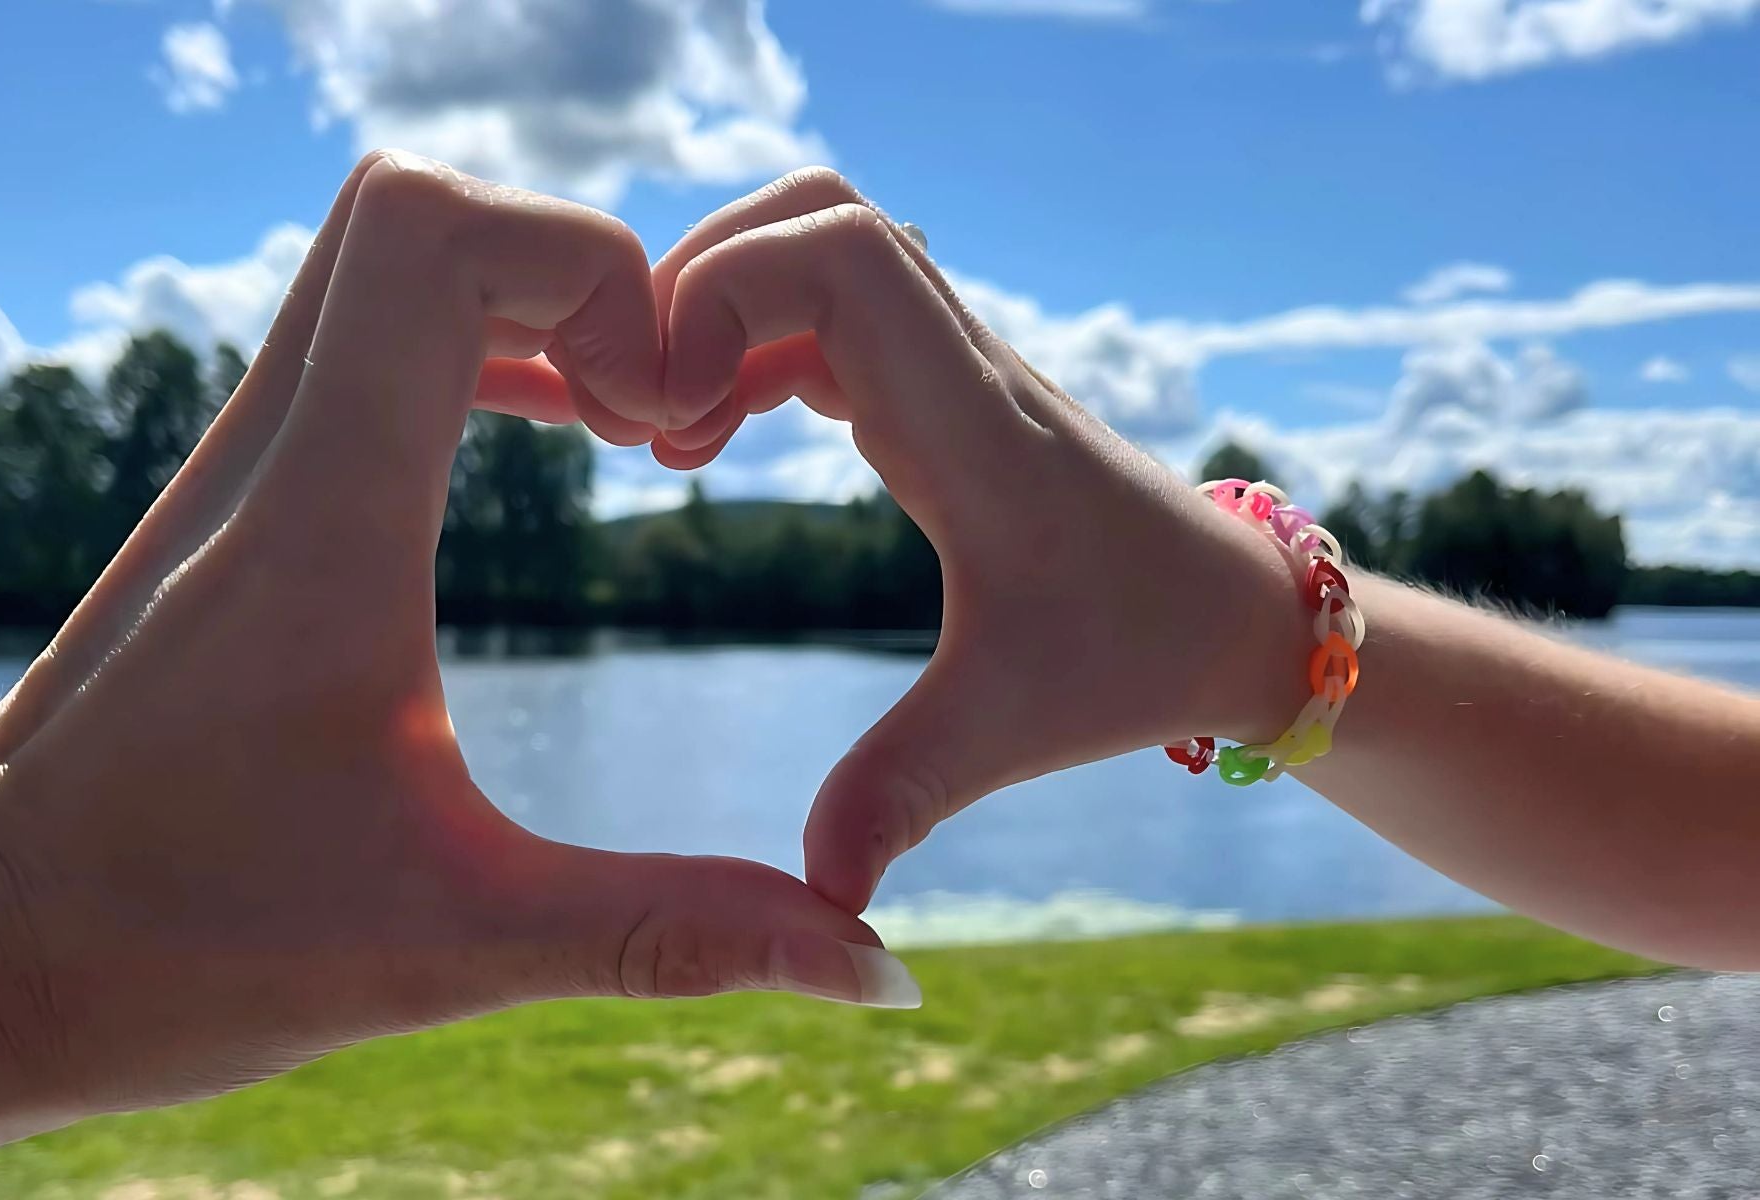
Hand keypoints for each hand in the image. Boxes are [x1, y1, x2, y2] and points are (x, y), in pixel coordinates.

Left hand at [0, 153, 912, 1179]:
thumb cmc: (171, 953)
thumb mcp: (452, 948)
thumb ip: (673, 934)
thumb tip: (870, 968)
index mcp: (315, 534)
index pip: (426, 240)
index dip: (580, 262)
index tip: (658, 409)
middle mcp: (258, 465)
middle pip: (402, 210)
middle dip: (567, 263)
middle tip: (653, 406)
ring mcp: (231, 473)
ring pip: (369, 264)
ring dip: (519, 299)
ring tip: (622, 422)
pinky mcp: (229, 506)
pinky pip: (352, 342)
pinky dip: (468, 347)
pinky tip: (540, 444)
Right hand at [640, 169, 1314, 913]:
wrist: (1231, 612)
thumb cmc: (1133, 654)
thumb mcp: (1009, 725)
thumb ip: (903, 793)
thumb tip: (819, 896)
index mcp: (973, 420)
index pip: (841, 255)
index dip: (725, 293)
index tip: (672, 421)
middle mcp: (960, 362)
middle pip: (815, 211)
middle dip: (701, 282)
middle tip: (650, 411)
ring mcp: (950, 363)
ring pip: (818, 243)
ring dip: (722, 308)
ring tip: (672, 434)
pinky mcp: (937, 385)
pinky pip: (822, 309)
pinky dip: (747, 346)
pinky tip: (713, 442)